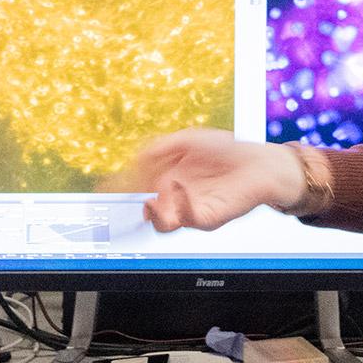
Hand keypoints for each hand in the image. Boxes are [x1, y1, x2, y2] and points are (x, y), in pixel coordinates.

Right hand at [112, 128, 303, 232]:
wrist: (260, 163)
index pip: (135, 187)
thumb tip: (136, 159)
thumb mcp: (187, 139)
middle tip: (125, 194)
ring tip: (154, 198)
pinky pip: (187, 218)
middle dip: (131, 204)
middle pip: (143, 207)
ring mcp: (188, 209)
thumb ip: (159, 147)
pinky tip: (180, 187)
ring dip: (154, 211)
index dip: (117, 188)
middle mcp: (174, 196)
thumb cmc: (227, 150)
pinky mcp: (206, 217)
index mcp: (165, 178)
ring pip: (161, 223)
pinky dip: (180, 204)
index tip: (102, 188)